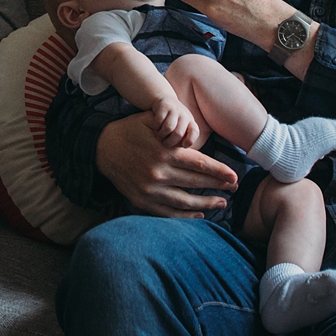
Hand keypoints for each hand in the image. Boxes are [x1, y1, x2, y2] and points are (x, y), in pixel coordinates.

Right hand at [95, 111, 237, 217]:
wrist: (100, 147)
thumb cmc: (129, 130)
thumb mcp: (149, 120)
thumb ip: (172, 125)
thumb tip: (193, 133)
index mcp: (164, 152)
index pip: (199, 164)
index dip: (219, 172)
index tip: (234, 177)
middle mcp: (159, 172)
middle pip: (196, 182)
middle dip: (218, 186)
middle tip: (234, 188)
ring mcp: (150, 190)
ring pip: (185, 201)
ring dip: (206, 203)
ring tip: (221, 202)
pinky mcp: (142, 200)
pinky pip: (168, 212)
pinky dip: (185, 216)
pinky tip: (199, 214)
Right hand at [151, 95, 196, 147]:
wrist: (163, 100)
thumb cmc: (172, 120)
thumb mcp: (181, 128)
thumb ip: (183, 139)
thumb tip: (183, 154)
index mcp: (190, 122)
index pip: (194, 132)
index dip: (189, 140)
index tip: (183, 146)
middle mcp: (184, 115)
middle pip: (179, 133)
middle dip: (170, 142)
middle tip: (165, 144)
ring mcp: (174, 110)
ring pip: (168, 128)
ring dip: (162, 135)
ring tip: (159, 137)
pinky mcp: (163, 106)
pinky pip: (159, 121)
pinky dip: (156, 128)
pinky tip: (155, 128)